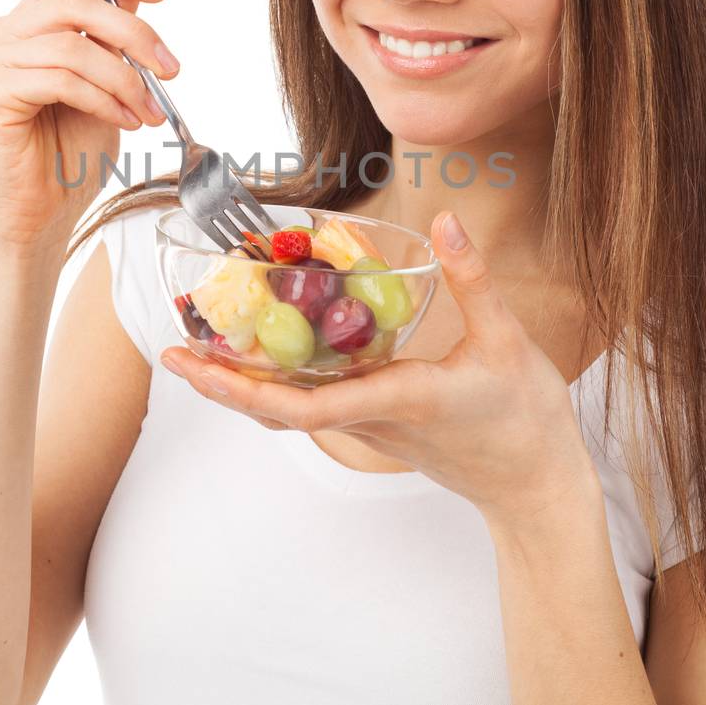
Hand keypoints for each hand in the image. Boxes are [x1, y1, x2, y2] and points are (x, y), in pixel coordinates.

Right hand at [0, 0, 178, 250]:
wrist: (39, 216)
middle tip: (170, 69)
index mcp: (26, 21)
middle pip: (75, 0)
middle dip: (135, 33)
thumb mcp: (109, 75)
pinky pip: (61, 79)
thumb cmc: (68, 151)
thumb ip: (119, 22)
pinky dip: (104, 99)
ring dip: (125, 79)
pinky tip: (123, 121)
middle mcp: (0, 32)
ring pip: (73, 45)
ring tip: (148, 112)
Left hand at [160, 211, 601, 525]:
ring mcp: (369, 428)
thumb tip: (447, 219)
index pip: (307, 405)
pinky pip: (311, 406)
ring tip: (197, 349)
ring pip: (289, 411)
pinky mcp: (375, 424)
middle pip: (277, 411)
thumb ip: (473, 277)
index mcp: (397, 400)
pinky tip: (261, 352)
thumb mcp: (509, 340)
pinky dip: (274, 383)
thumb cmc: (526, 418)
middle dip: (221, 386)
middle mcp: (371, 420)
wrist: (535, 485)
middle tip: (170, 352)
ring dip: (240, 385)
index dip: (246, 390)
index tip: (200, 368)